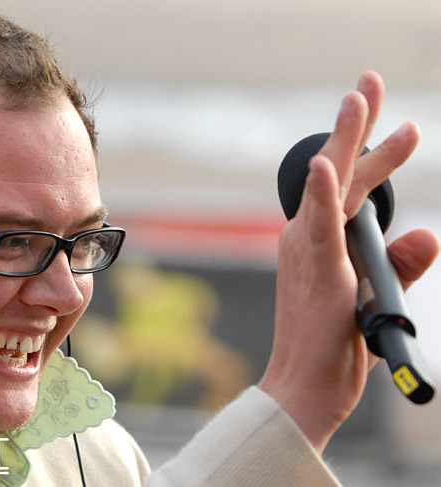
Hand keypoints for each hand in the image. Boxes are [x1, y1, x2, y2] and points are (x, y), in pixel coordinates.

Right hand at [258, 71, 439, 451]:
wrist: (304, 389)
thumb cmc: (334, 349)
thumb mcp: (379, 299)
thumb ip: (402, 264)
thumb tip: (429, 232)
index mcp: (322, 243)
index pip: (351, 187)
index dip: (372, 150)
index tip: (397, 121)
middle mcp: (308, 238)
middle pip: (339, 172)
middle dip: (357, 123)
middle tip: (369, 80)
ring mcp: (307, 251)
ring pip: (331, 186)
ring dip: (345, 141)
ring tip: (358, 98)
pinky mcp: (312, 270)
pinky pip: (319, 226)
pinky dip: (320, 193)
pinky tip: (323, 164)